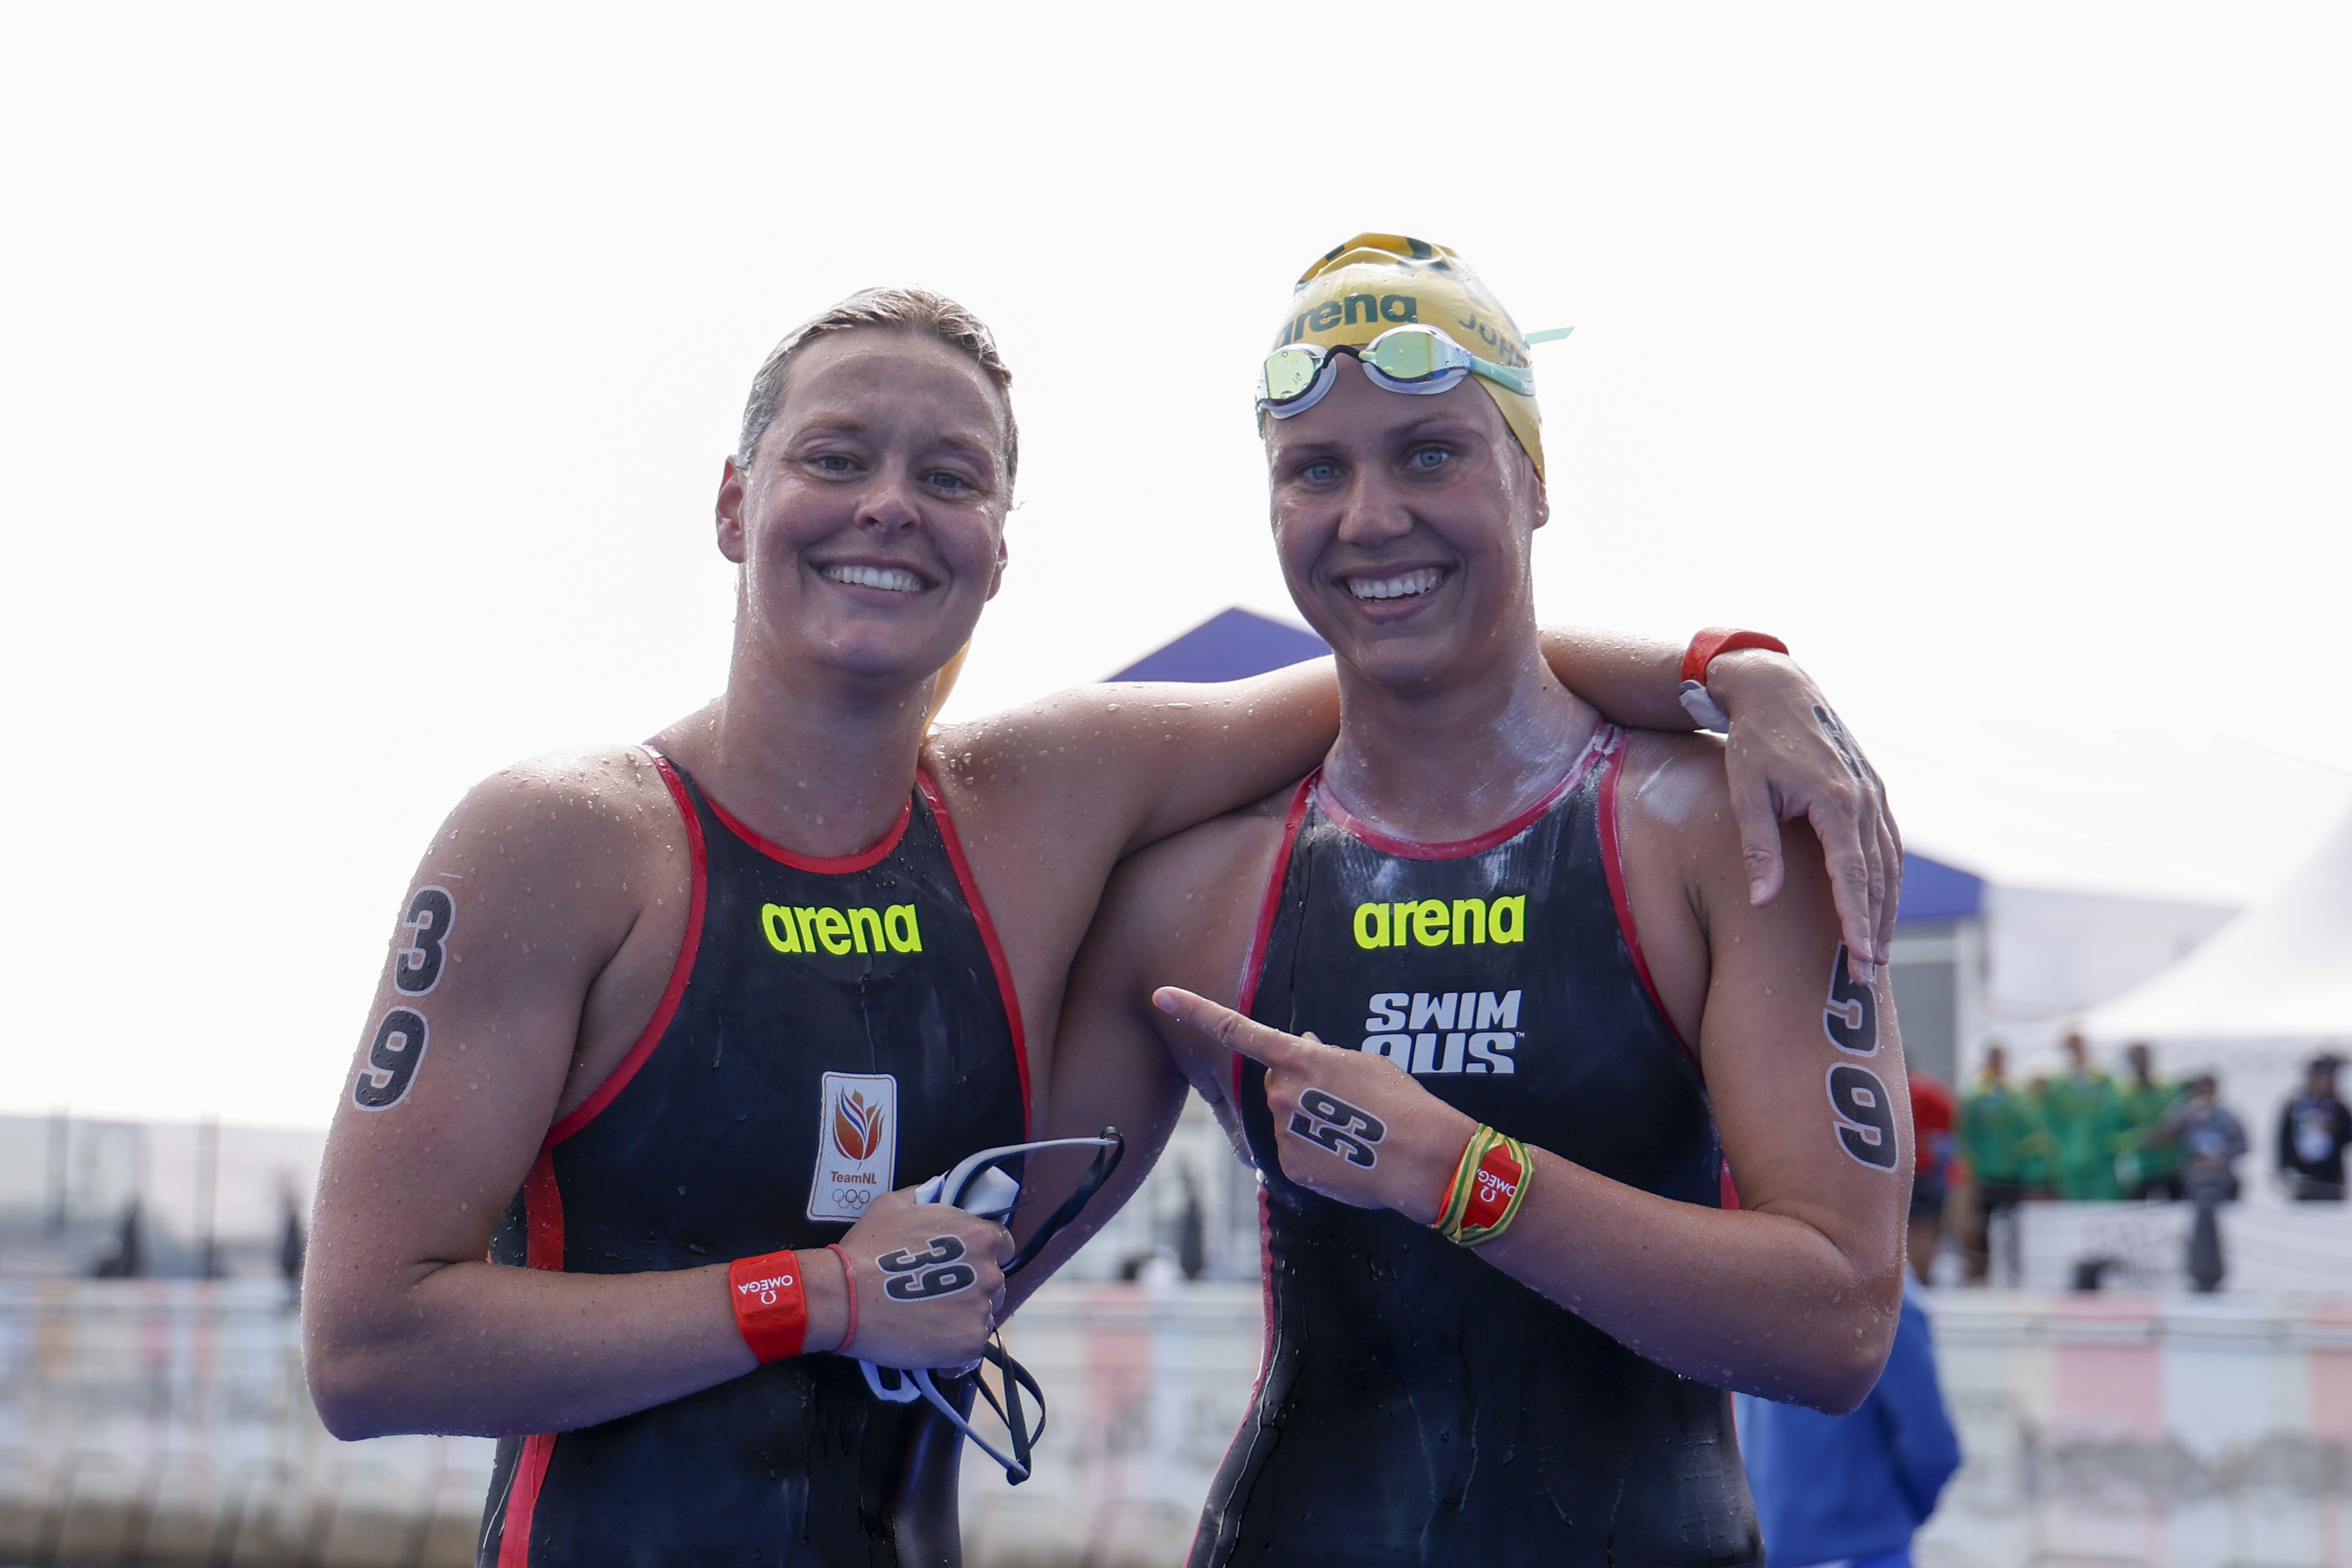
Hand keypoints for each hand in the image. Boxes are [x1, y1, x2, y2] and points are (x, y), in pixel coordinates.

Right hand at [828, 1186, 1010, 1369]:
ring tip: (928, 1318)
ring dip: (963, 1316)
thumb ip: (926, 1196)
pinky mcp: (969, 1343)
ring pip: (983, 1314)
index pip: (1001, 1245)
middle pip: (994, 1282)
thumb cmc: (868, 1249)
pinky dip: (954, 1346)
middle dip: (972, 1286)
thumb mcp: (895, 1204)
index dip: (981, 1254)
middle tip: (937, 1292)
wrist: (844, 1297)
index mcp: (980, 1235)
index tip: (960, 1263)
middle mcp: (989, 1272)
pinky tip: (929, 1341)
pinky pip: (972, 1346)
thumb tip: (937, 1192)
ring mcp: (981, 1310)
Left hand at [1152, 987, 1473, 1223]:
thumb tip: (1302, 1046)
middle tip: (1343, 1101)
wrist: (1423, 1160)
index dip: (1195, 1010)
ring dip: (1310, 1122)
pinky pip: (1294, 1152)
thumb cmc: (1402, 1104)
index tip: (1161, 995)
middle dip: (1299, 1087)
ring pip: (1285, 1120)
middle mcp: (1281, 1093)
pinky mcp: (1290, 1167)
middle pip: (1275, 1084)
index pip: (1236, 1029)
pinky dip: (1316, 1152)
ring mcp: (1282, 1132)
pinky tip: (1348, 1155)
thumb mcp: (1366, 1064)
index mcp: (1299, 1059)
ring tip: (1353, 1131)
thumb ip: (1324, 1055)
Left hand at [1705, 650, 1899, 977]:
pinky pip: (1888, 844)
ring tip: (1878, 952)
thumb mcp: (1746, 793)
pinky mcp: (1872, 790)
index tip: (1861, 957)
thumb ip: (1759, 848)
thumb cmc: (1753, 742)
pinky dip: (1887, 878)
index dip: (1857, 920)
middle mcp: (1864, 799)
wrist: (1776, 689)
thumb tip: (1765, 901)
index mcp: (1836, 801)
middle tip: (1867, 972)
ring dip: (1887, 908)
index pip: (1852, 875)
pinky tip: (1880, 905)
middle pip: (1878, 876)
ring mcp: (1874, 793)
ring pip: (1890, 863)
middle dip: (1876, 926)